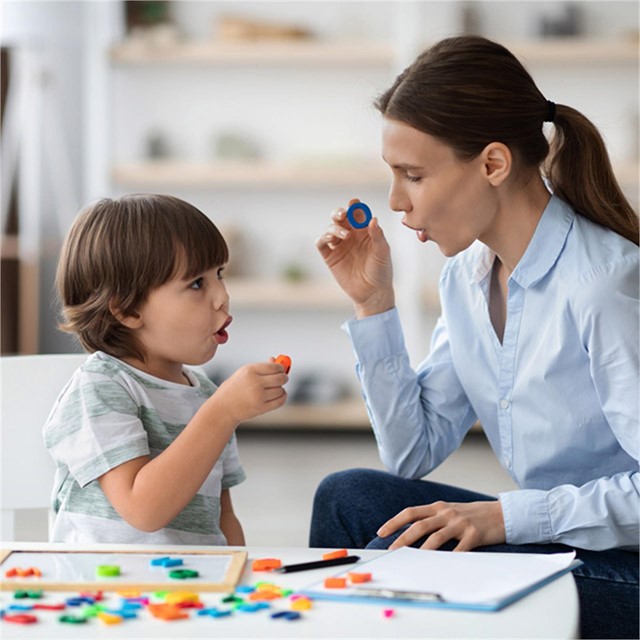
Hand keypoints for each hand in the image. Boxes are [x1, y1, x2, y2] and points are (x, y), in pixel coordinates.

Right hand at [214, 362, 287, 422]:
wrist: (223, 407)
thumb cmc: (234, 388)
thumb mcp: (244, 373)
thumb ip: (261, 367)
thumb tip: (276, 360)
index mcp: (250, 370)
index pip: (274, 367)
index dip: (281, 368)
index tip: (281, 369)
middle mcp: (255, 382)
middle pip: (280, 378)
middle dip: (284, 377)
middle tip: (282, 378)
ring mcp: (258, 396)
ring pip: (281, 390)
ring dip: (280, 389)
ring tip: (273, 388)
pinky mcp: (261, 408)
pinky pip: (280, 401)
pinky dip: (282, 397)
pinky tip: (278, 395)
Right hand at [316, 202, 393, 316]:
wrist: (372, 293)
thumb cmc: (381, 271)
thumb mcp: (382, 252)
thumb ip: (378, 235)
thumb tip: (373, 219)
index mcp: (365, 231)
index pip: (357, 213)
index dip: (354, 206)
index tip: (353, 203)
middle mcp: (351, 236)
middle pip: (340, 218)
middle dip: (339, 212)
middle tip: (342, 214)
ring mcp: (339, 246)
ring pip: (330, 228)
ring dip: (334, 227)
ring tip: (344, 235)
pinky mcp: (330, 257)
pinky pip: (322, 243)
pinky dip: (324, 237)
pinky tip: (331, 239)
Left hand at [377, 501, 505, 551]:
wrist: (501, 514)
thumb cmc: (472, 515)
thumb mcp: (450, 511)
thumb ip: (432, 518)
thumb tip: (409, 533)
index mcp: (438, 507)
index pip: (411, 512)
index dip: (394, 522)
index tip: (381, 532)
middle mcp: (447, 513)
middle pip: (420, 525)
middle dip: (403, 538)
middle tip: (391, 551)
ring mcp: (460, 523)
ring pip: (436, 537)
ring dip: (422, 551)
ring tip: (412, 562)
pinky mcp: (474, 534)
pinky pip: (459, 549)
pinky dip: (449, 558)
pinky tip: (441, 568)